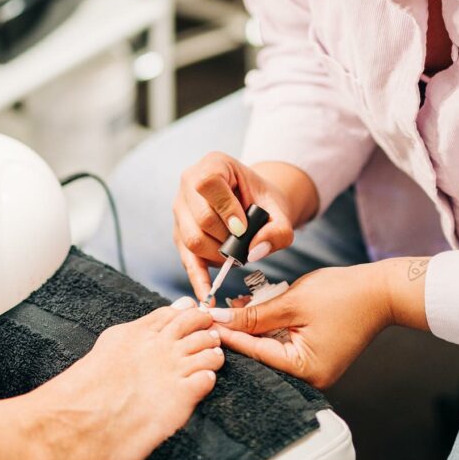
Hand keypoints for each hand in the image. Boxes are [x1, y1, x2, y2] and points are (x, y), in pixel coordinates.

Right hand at [173, 153, 312, 301]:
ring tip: (236, 255)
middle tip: (245, 245)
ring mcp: (180, 208)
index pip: (207, 183)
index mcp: (213, 164)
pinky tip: (207, 296)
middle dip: (226, 239)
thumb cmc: (264, 201)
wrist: (255, 203)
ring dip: (218, 255)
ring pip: (191, 239)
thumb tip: (255, 250)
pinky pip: (185, 258)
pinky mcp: (179, 232)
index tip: (243, 227)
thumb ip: (278, 230)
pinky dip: (198, 278)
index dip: (225, 208)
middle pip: (200, 218)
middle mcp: (189, 182)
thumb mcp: (279, 210)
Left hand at [209, 258, 429, 387]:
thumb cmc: (343, 294)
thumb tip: (221, 320)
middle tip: (212, 316)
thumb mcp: (292, 302)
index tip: (205, 323)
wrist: (380, 290)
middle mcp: (309, 377)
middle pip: (261, 355)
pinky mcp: (316, 355)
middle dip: (238, 333)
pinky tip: (252, 308)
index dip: (228, 336)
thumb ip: (254, 315)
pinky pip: (284, 342)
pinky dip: (269, 326)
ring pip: (271, 347)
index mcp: (305, 370)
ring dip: (252, 327)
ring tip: (229, 308)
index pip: (255, 353)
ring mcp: (313, 367)